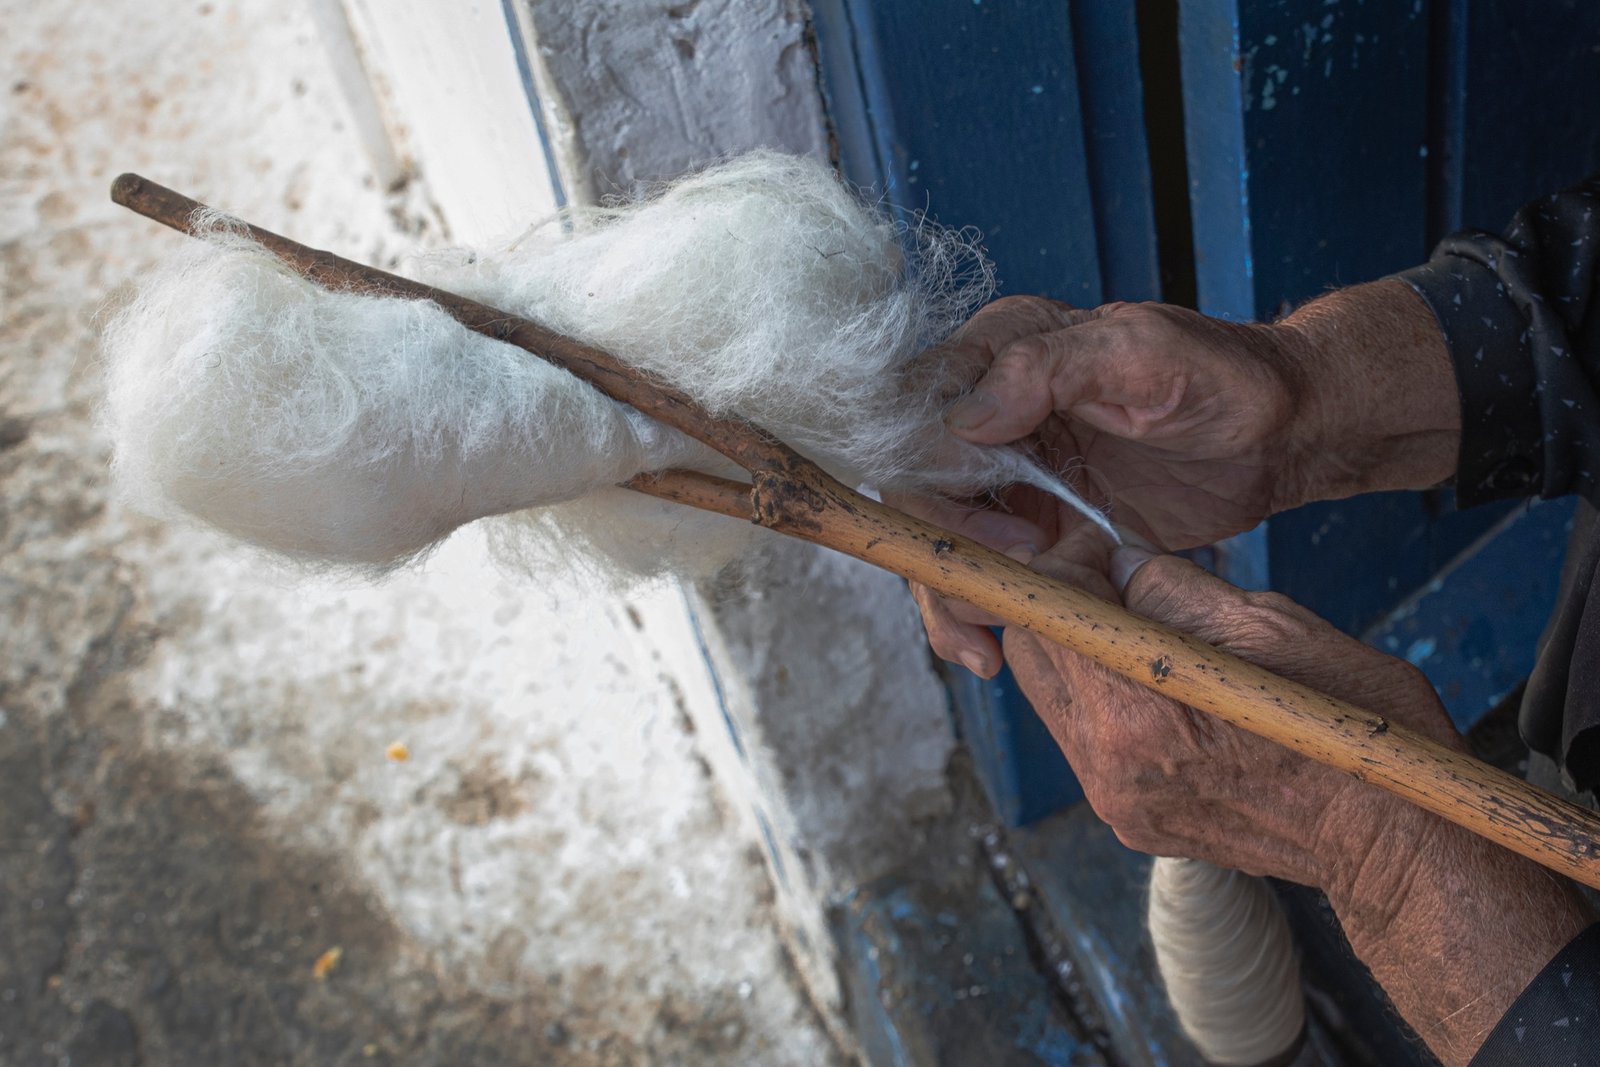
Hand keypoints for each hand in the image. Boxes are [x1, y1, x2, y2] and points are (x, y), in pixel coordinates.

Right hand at [904, 280, 1460, 676]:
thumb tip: (965, 418)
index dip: (935, 483)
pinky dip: (976, 612)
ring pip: (935, 537)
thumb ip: (1048, 369)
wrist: (1282, 435)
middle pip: (912, 487)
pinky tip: (993, 650)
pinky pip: (979, 568)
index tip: (1000, 531)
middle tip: (1007, 592)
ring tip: (988, 647)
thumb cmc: (1227, 379)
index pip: (916, 417)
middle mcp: (989, 409)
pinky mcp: (1032, 521)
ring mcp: (1008, 470)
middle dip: (942, 550)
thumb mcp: (1145, 354)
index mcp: (1001, 349)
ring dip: (948, 594)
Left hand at [1005, 523, 1462, 887]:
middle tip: (1122, 579)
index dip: (1070, 561)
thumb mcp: (1274, 628)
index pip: (1048, 610)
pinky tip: (1170, 688)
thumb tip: (1118, 562)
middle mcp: (1109, 763)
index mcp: (1139, 709)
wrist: (1393, 843)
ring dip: (1086, 653)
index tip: (1107, 547)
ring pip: (1054, 697)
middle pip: (1032, 655)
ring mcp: (1115, 799)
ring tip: (1157, 631)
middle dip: (1066, 604)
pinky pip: (1088, 741)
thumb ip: (1175, 588)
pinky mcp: (1130, 820)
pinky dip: (1108, 700)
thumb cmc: (1354, 728)